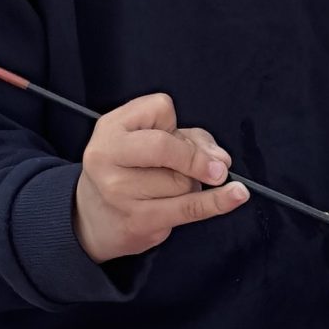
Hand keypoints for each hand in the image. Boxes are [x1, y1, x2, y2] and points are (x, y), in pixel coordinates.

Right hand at [70, 92, 247, 262]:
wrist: (92, 219)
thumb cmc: (128, 170)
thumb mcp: (149, 139)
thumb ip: (189, 139)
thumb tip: (220, 159)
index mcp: (110, 127)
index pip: (160, 108)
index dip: (173, 122)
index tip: (168, 135)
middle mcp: (107, 157)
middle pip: (167, 146)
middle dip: (194, 156)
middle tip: (213, 167)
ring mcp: (119, 192)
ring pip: (181, 180)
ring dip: (193, 183)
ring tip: (171, 188)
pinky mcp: (138, 220)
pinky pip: (188, 208)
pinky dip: (217, 202)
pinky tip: (235, 195)